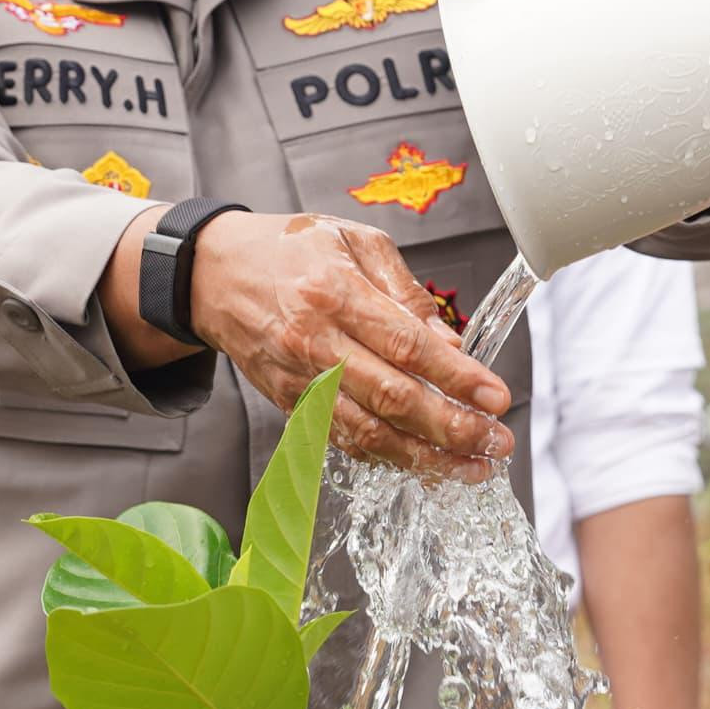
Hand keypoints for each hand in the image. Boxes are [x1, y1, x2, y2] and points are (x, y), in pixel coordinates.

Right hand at [186, 210, 512, 476]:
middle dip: (453, 427)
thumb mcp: (354, 241)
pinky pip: (342, 440)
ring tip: (469, 467)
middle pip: (392, 398)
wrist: (213, 275)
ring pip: (368, 432)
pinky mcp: (289, 403)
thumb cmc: (287, 250)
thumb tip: (450, 344)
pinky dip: (384, 457)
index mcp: (334, 292)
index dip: (457, 378)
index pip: (407, 345)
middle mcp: (313, 342)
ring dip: (424, 457)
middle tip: (495, 442)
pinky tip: (421, 463)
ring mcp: (298, 379)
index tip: (496, 397)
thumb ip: (406, 292)